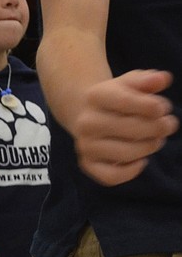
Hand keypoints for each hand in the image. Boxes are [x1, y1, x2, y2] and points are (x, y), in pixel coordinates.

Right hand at [73, 69, 176, 185]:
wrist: (86, 113)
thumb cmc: (115, 97)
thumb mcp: (130, 83)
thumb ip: (147, 80)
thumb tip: (163, 79)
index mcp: (96, 96)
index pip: (125, 101)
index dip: (150, 106)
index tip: (164, 108)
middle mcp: (86, 122)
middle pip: (129, 129)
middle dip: (157, 128)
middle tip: (169, 125)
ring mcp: (85, 145)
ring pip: (125, 153)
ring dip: (149, 147)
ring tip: (158, 140)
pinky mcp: (87, 164)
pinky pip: (111, 177)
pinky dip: (131, 171)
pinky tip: (142, 160)